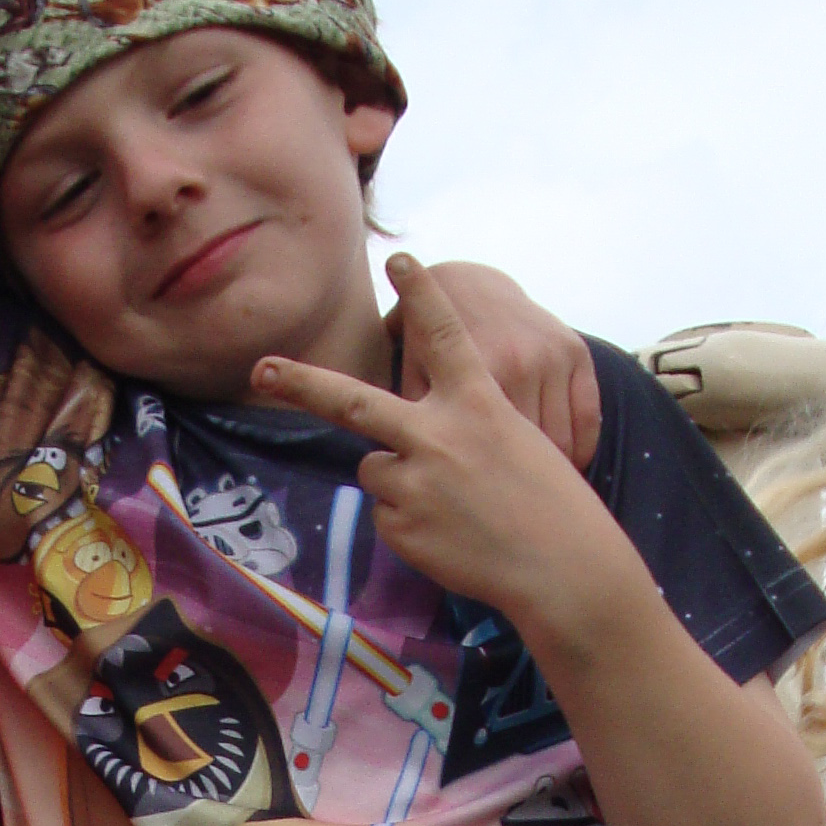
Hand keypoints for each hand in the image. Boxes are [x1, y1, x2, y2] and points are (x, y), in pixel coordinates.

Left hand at [256, 257, 632, 620]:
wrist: (562, 566)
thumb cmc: (549, 505)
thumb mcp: (520, 443)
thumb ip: (461, 428)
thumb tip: (402, 445)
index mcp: (479, 403)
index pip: (445, 335)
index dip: (423, 295)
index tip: (401, 260)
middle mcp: (438, 433)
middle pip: (352, 400)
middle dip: (302, 384)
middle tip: (262, 371)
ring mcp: (414, 479)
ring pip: (373, 467)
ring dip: (399, 482)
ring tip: (453, 509)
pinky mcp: (401, 523)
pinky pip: (387, 514)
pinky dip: (411, 523)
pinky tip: (452, 536)